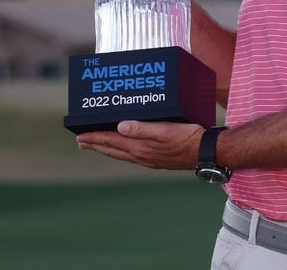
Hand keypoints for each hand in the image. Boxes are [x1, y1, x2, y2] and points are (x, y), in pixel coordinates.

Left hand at [76, 120, 204, 169]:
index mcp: (141, 148)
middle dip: (96, 144)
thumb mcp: (165, 130)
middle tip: (82, 142)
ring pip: (121, 154)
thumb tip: (119, 126)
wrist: (207, 152)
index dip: (95, 138)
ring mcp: (149, 159)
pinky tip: (125, 149)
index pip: (111, 141)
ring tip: (97, 145)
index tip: (80, 136)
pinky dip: (121, 151)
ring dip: (107, 148)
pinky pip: (132, 156)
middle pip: (113, 149)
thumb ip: (142, 129)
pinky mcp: (157, 159)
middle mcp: (142, 156)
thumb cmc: (188, 138)